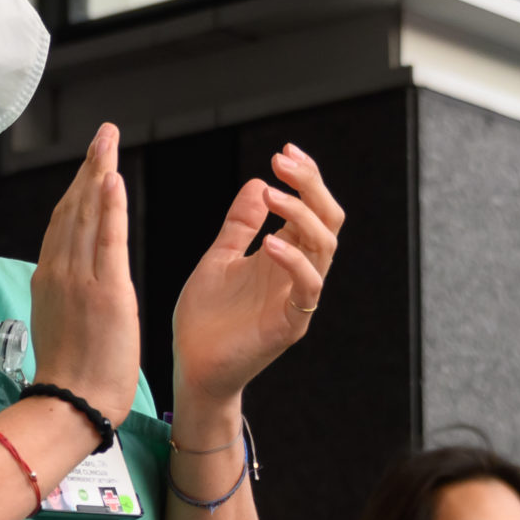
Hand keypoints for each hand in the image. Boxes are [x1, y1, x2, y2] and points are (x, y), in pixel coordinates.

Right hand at [30, 125, 140, 424]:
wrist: (73, 405)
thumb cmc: (72, 377)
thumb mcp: (59, 324)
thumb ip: (63, 293)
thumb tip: (62, 277)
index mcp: (49, 279)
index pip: (63, 223)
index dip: (77, 189)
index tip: (90, 164)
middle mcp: (60, 272)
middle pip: (72, 208)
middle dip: (88, 167)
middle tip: (103, 135)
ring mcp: (81, 280)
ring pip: (87, 215)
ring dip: (98, 172)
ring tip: (108, 141)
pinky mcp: (106, 292)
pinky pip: (107, 241)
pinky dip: (108, 207)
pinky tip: (112, 178)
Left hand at [170, 148, 341, 404]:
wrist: (192, 367)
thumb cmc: (205, 318)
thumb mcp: (219, 258)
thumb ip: (240, 225)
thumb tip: (257, 183)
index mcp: (283, 255)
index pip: (311, 208)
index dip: (305, 178)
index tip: (283, 152)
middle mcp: (296, 273)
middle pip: (327, 220)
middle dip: (311, 185)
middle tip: (283, 161)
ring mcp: (297, 298)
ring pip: (325, 248)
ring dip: (301, 214)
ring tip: (274, 194)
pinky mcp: (291, 324)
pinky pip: (307, 288)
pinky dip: (294, 261)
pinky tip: (270, 242)